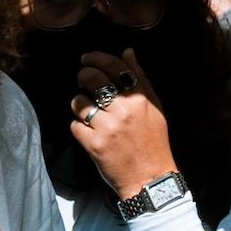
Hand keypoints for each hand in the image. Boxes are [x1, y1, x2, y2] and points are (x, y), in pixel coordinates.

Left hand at [69, 49, 175, 199]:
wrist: (150, 178)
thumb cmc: (153, 141)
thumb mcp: (154, 107)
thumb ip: (140, 78)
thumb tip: (127, 52)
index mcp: (140, 98)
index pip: (115, 67)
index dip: (97, 58)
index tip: (87, 58)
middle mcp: (123, 110)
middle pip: (93, 80)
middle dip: (83, 75)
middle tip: (83, 78)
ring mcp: (107, 127)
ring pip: (80, 102)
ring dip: (79, 104)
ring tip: (86, 109)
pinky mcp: (94, 145)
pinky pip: (75, 125)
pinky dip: (79, 127)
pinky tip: (88, 130)